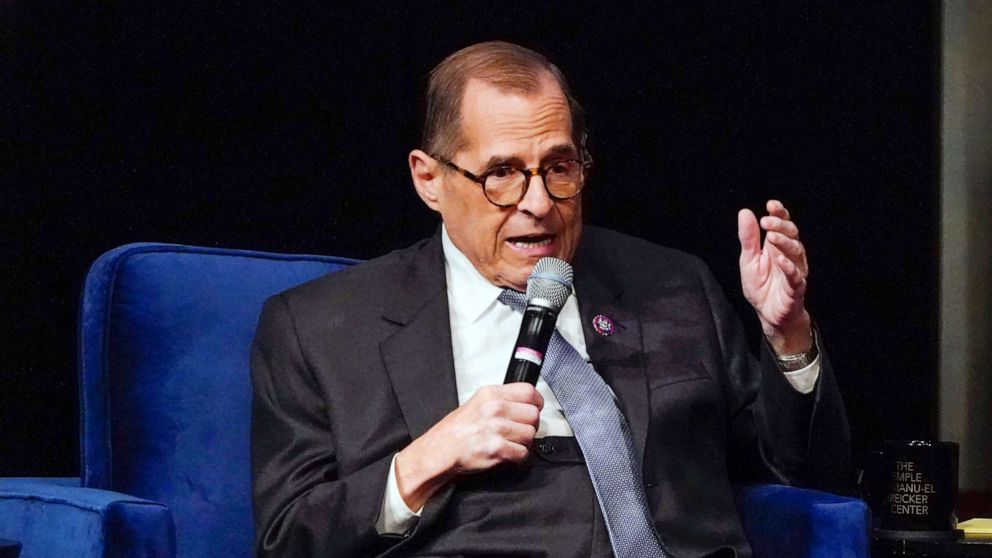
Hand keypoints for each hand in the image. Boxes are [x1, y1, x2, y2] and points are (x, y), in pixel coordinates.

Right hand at [394, 383, 542, 510]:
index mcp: (491, 394)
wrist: (441, 451)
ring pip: (530, 435)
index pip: (529, 391)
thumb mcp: (478, 403)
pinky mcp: (497, 448)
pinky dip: (517, 457)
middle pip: (533, 415)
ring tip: (510, 443)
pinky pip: (523, 453)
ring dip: (523, 443)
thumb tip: (526, 404)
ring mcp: (497, 428)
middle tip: (519, 431)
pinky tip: (506, 454)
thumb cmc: (457, 430)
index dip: (536, 403)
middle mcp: (495, 408)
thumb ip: (502, 400)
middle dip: (529, 426)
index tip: (534, 409)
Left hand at [737, 200, 812, 354]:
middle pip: (792, 235)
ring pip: (796, 252)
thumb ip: (749, 238)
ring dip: (784, 243)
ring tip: (772, 236)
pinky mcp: (795, 288)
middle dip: (780, 226)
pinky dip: (789, 267)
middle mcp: (789, 256)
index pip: (782, 225)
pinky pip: (795, 276)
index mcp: (778, 247)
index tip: (771, 204)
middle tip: (767, 221)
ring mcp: (795, 271)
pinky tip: (780, 260)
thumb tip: (745, 212)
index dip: (779, 213)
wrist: (768, 314)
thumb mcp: (749, 259)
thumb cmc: (761, 286)